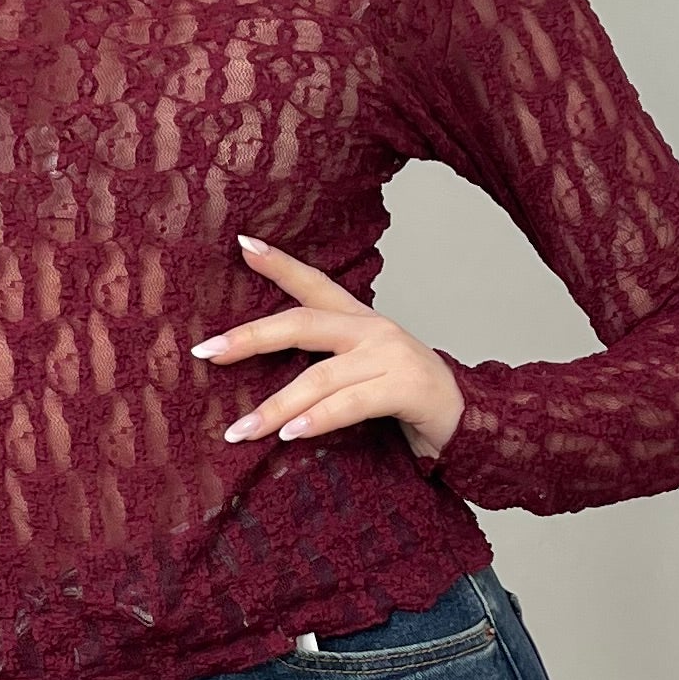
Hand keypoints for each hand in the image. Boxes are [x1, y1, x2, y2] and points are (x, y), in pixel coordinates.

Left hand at [190, 233, 466, 466]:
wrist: (470, 421)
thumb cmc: (407, 398)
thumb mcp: (362, 372)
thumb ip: (324, 366)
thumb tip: (264, 381)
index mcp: (359, 321)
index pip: (314, 285)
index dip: (279, 264)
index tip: (242, 244)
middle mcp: (373, 330)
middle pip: (302, 324)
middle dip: (251, 338)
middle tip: (208, 352)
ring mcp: (390, 356)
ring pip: (320, 376)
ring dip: (276, 407)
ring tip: (241, 430)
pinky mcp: (405, 387)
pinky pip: (351, 404)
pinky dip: (318, 419)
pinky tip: (291, 435)